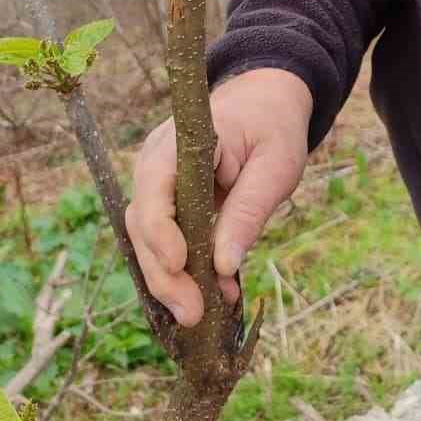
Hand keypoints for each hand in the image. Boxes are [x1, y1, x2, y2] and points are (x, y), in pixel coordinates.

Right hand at [126, 69, 312, 327]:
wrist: (264, 105)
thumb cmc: (272, 128)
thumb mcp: (277, 165)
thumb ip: (249, 210)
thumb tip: (223, 266)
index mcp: (184, 138)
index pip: (155, 185)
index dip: (161, 229)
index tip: (181, 265)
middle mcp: (156, 162)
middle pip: (143, 222)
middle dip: (163, 273)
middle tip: (193, 314)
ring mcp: (156, 185)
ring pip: (146, 240)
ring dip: (168, 281)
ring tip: (200, 316)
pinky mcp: (165, 205)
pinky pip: (161, 243)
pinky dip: (181, 273)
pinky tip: (212, 297)